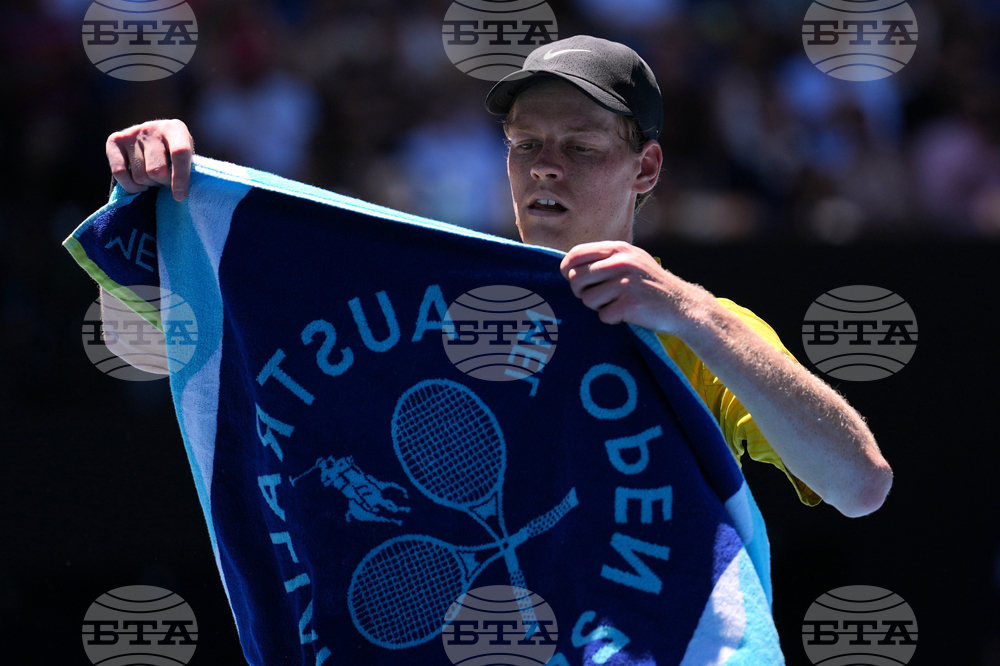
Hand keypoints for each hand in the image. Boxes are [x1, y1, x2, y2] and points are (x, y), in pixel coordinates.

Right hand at [106, 119, 192, 201]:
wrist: (155, 136)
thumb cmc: (175, 153)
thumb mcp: (188, 157)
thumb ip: (186, 170)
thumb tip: (178, 195)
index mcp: (175, 129)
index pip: (179, 153)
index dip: (180, 178)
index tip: (179, 197)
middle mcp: (152, 128)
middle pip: (156, 170)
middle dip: (163, 183)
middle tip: (165, 181)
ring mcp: (132, 133)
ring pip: (139, 176)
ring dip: (148, 184)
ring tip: (153, 178)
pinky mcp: (114, 140)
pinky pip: (119, 173)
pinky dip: (130, 186)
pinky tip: (139, 184)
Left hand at [560, 241, 709, 334]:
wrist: (682, 305)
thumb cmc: (650, 284)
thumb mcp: (632, 260)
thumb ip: (605, 259)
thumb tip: (569, 266)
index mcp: (619, 249)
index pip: (576, 254)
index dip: (567, 269)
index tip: (570, 279)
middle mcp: (621, 262)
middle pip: (576, 278)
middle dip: (580, 292)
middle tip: (596, 297)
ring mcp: (625, 282)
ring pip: (587, 299)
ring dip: (598, 307)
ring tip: (617, 304)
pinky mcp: (629, 304)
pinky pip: (603, 315)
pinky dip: (612, 319)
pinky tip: (627, 313)